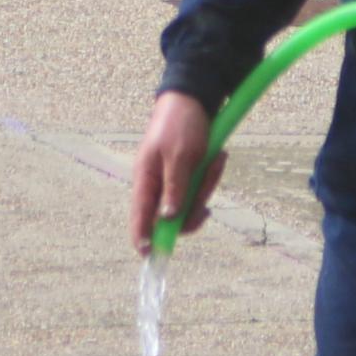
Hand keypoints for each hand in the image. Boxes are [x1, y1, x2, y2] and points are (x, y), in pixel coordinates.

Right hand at [128, 90, 224, 256]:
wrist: (195, 98)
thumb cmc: (181, 124)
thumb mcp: (180, 156)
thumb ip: (174, 188)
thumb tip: (168, 219)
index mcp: (145, 180)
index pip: (139, 218)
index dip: (144, 239)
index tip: (152, 256)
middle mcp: (156, 185)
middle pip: (172, 218)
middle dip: (194, 210)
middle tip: (208, 195)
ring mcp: (173, 181)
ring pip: (190, 205)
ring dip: (207, 188)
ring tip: (215, 160)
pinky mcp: (188, 176)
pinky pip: (201, 190)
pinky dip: (211, 178)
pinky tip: (217, 158)